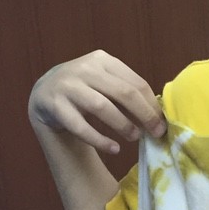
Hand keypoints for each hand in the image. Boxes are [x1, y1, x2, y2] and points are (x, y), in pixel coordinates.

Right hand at [29, 50, 165, 154]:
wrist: (45, 93)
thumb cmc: (84, 90)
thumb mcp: (104, 83)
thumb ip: (126, 92)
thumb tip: (157, 115)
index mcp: (102, 60)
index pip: (135, 82)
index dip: (152, 104)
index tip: (163, 122)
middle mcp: (85, 68)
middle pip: (123, 92)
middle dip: (144, 115)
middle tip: (156, 133)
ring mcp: (67, 85)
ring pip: (101, 106)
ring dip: (123, 124)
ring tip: (135, 137)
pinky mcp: (54, 105)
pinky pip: (80, 126)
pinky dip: (99, 139)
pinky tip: (114, 149)